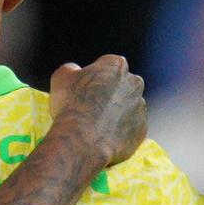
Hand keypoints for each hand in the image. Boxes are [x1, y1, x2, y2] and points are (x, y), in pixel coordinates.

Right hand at [44, 53, 148, 167]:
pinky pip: (131, 128)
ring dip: (117, 112)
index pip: (108, 65)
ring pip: (129, 107)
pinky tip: (105, 136)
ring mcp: (140, 108)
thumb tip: (74, 71)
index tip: (86, 88)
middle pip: (122, 85)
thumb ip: (71, 69)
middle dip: (111, 93)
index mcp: (116, 65)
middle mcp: (134, 84)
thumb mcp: (61, 77)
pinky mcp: (142, 130)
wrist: (84, 140)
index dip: (96, 76)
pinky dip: (121, 131)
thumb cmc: (72, 103)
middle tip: (92, 106)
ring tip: (97, 124)